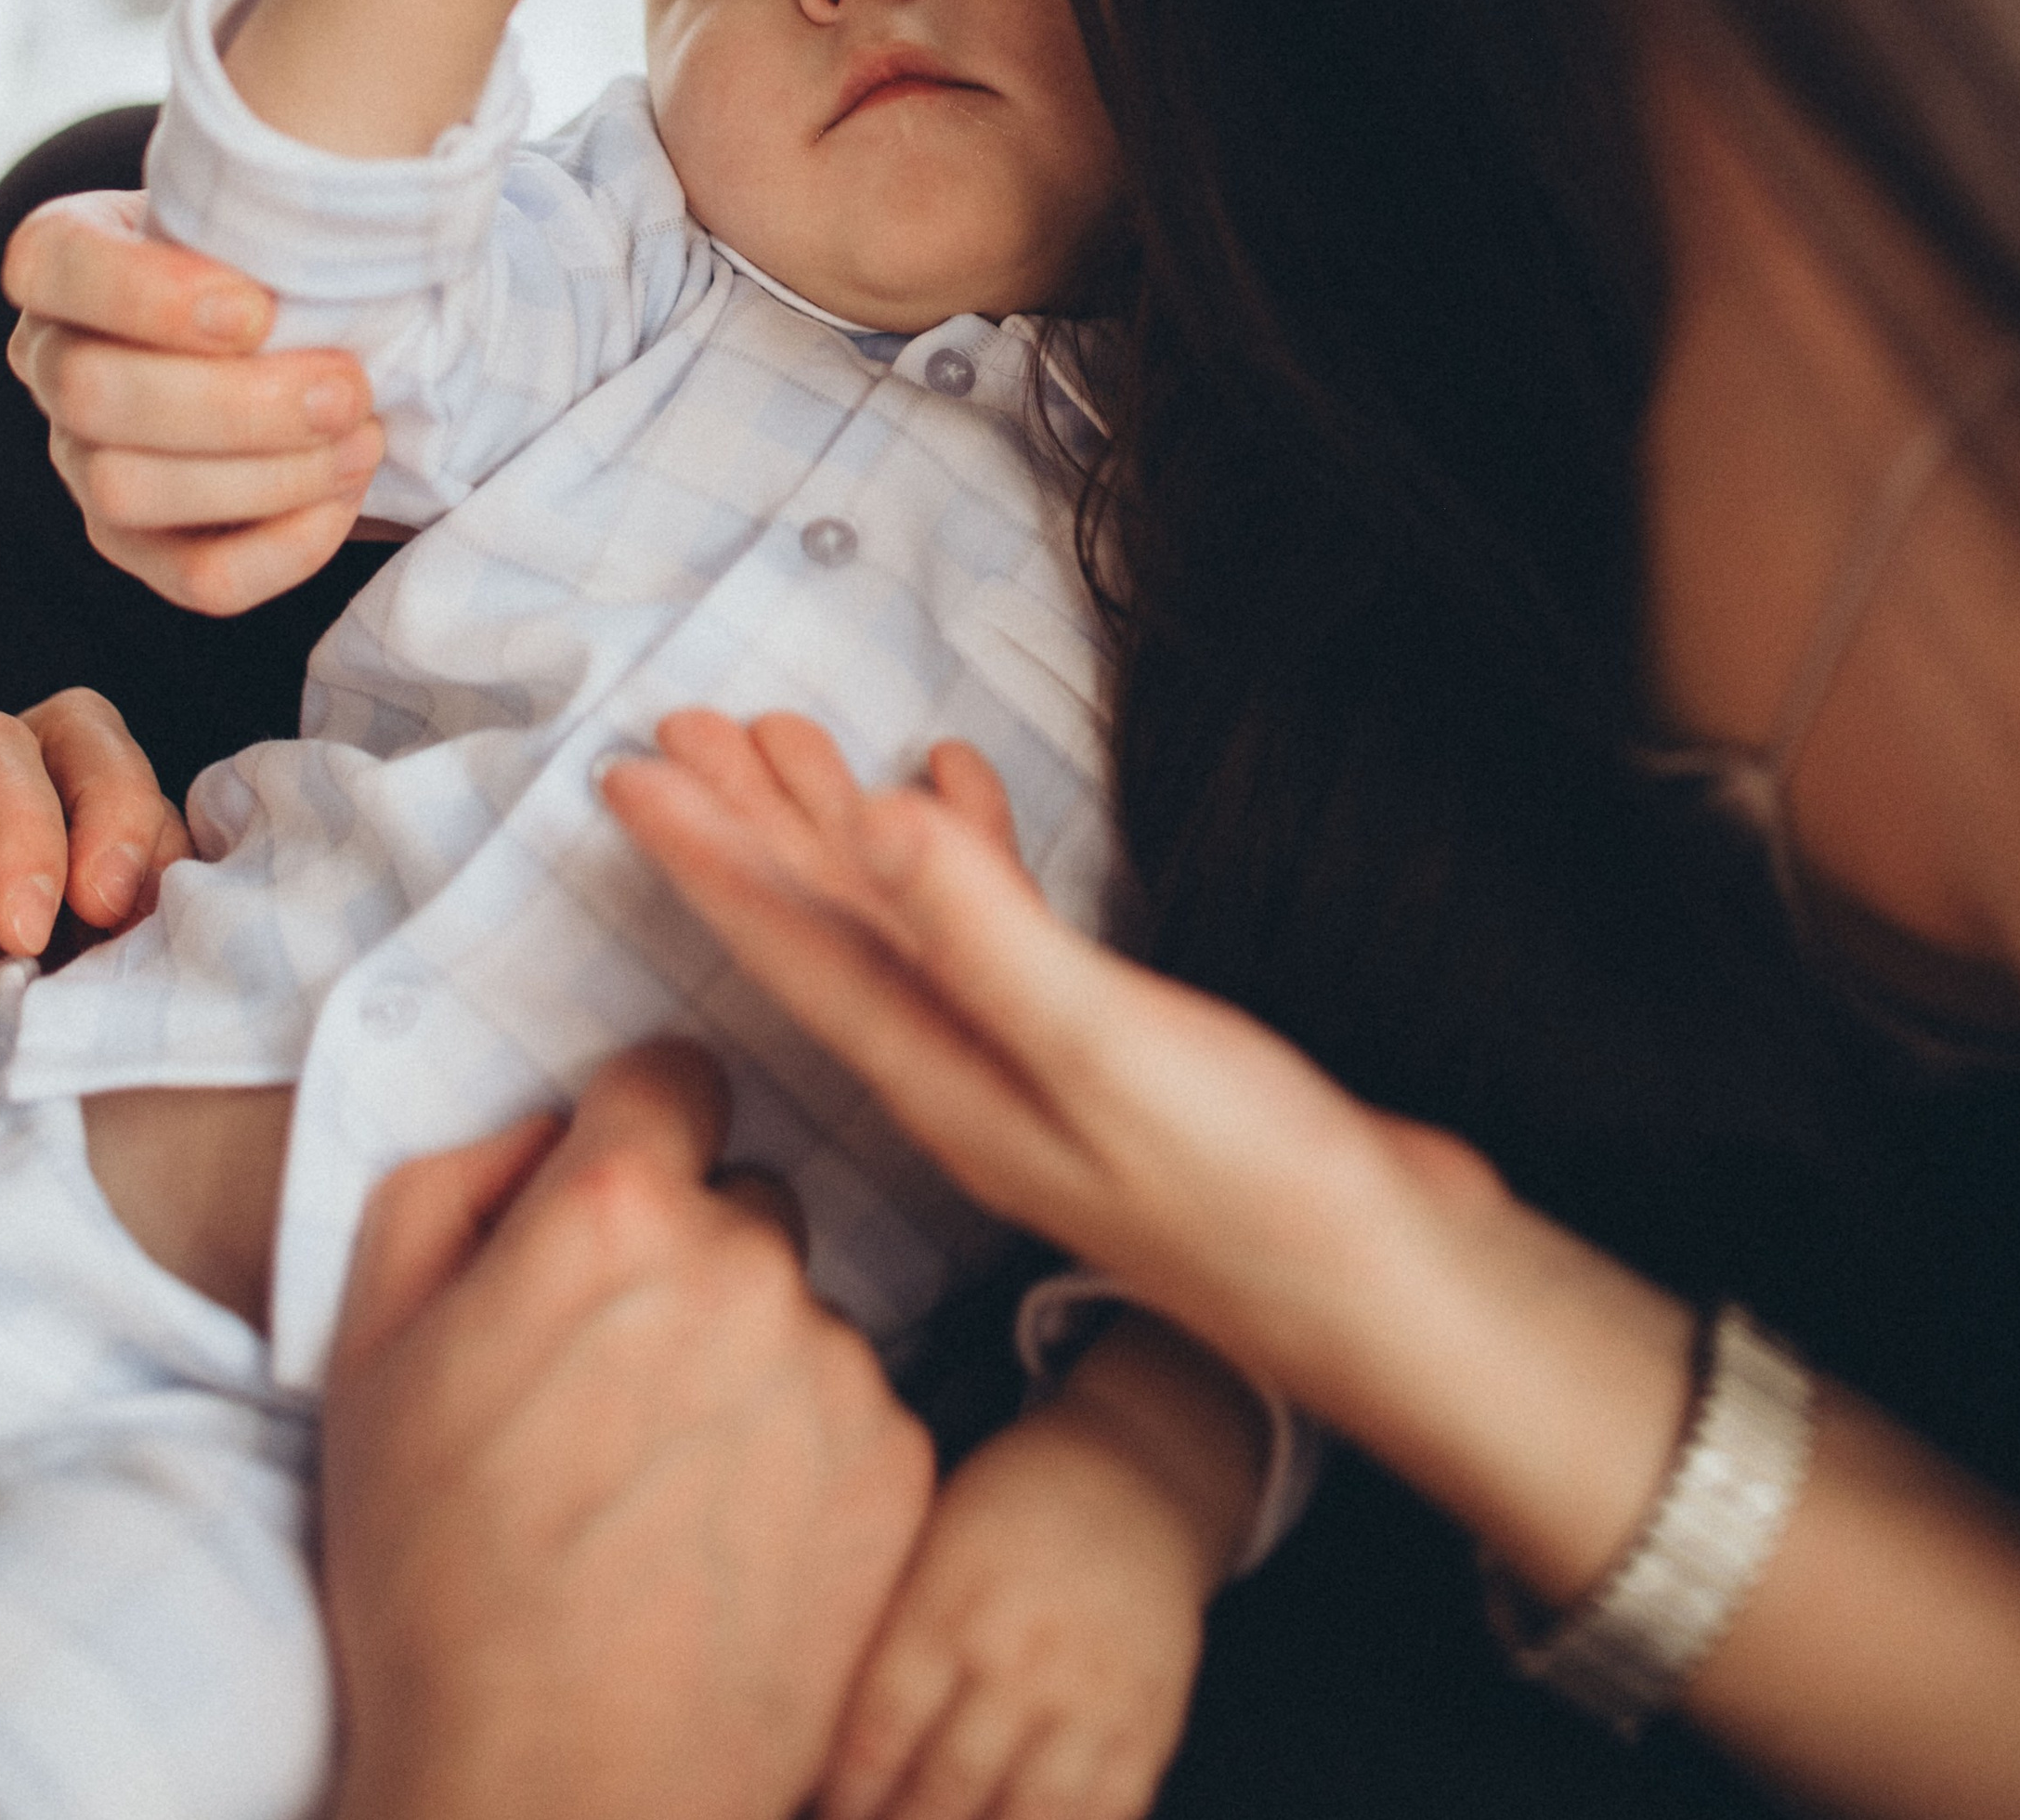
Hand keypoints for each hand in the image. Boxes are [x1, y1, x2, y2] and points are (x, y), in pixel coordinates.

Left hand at [0, 690, 187, 1029]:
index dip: (26, 819)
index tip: (23, 928)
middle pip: (76, 740)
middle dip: (118, 808)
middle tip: (115, 909)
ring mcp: (17, 874)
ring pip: (124, 807)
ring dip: (155, 864)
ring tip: (148, 956)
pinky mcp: (59, 941)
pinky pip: (137, 894)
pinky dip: (165, 918)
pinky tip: (152, 979)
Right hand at [4, 189, 383, 614]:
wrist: (317, 322)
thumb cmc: (286, 247)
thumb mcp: (269, 201)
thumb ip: (277, 197)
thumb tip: (341, 206)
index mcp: (65, 258)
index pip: (48, 265)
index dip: (143, 296)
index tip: (259, 308)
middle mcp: (52, 360)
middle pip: (90, 396)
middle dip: (236, 403)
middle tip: (349, 385)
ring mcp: (83, 459)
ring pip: (127, 491)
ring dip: (266, 475)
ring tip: (363, 438)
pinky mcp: (139, 544)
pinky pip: (194, 578)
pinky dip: (281, 547)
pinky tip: (345, 496)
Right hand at [323, 1037, 935, 1819]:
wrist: (549, 1787)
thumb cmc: (435, 1579)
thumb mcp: (368, 1350)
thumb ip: (451, 1186)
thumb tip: (546, 1135)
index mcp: (616, 1212)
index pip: (674, 1076)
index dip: (636, 1132)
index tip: (615, 1199)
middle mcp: (748, 1262)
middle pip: (744, 1198)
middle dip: (688, 1257)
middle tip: (615, 1381)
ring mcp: (837, 1365)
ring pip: (799, 1311)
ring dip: (746, 1361)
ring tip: (662, 1485)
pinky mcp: (898, 1467)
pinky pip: (854, 1407)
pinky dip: (803, 1453)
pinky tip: (725, 1538)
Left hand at [601, 716, 1505, 1420]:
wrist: (1391, 1292)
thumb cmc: (1258, 1194)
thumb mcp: (1109, 1049)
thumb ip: (987, 936)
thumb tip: (871, 825)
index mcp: (942, 1080)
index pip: (790, 948)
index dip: (706, 855)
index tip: (629, 773)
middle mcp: (960, 1074)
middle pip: (821, 928)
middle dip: (748, 826)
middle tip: (677, 727)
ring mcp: (1025, 1065)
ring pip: (897, 923)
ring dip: (839, 829)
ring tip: (786, 739)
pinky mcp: (1095, 1049)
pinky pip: (990, 931)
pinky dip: (964, 854)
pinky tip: (954, 792)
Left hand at [820, 1379, 1224, 1819]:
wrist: (1136, 1472)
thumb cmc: (1007, 1509)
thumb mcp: (934, 1539)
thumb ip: (887, 1628)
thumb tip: (814, 1720)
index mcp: (954, 1598)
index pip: (881, 1727)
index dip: (849, 1793)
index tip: (831, 1813)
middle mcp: (1022, 1651)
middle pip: (946, 1786)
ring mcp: (1092, 1693)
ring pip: (1024, 1816)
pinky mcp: (1149, 1722)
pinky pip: (1102, 1814)